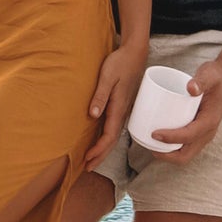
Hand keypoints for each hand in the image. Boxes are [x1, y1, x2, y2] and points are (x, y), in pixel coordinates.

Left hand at [82, 44, 147, 169]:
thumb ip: (100, 95)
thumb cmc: (119, 63)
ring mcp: (123, 110)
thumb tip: (93, 114)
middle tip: (86, 167)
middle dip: (100, 156)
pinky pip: (113, 128)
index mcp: (118, 108)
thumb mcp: (107, 76)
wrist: (134, 54)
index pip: (109, 136)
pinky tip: (100, 141)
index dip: (98, 150)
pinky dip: (106, 139)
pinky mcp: (121, 106)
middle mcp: (122, 112)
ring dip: (103, 149)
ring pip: (113, 136)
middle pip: (111, 141)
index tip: (87, 159)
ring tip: (91, 160)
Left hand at [147, 60, 221, 164]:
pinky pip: (184, 146)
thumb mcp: (209, 75)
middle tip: (149, 144)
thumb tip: (190, 88)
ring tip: (150, 144)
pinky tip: (158, 140)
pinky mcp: (197, 131)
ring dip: (167, 154)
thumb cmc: (216, 78)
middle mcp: (207, 132)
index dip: (171, 138)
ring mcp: (202, 134)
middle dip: (166, 155)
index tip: (154, 133)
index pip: (189, 136)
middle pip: (186, 154)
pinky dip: (170, 148)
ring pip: (184, 153)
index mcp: (209, 122)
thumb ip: (201, 81)